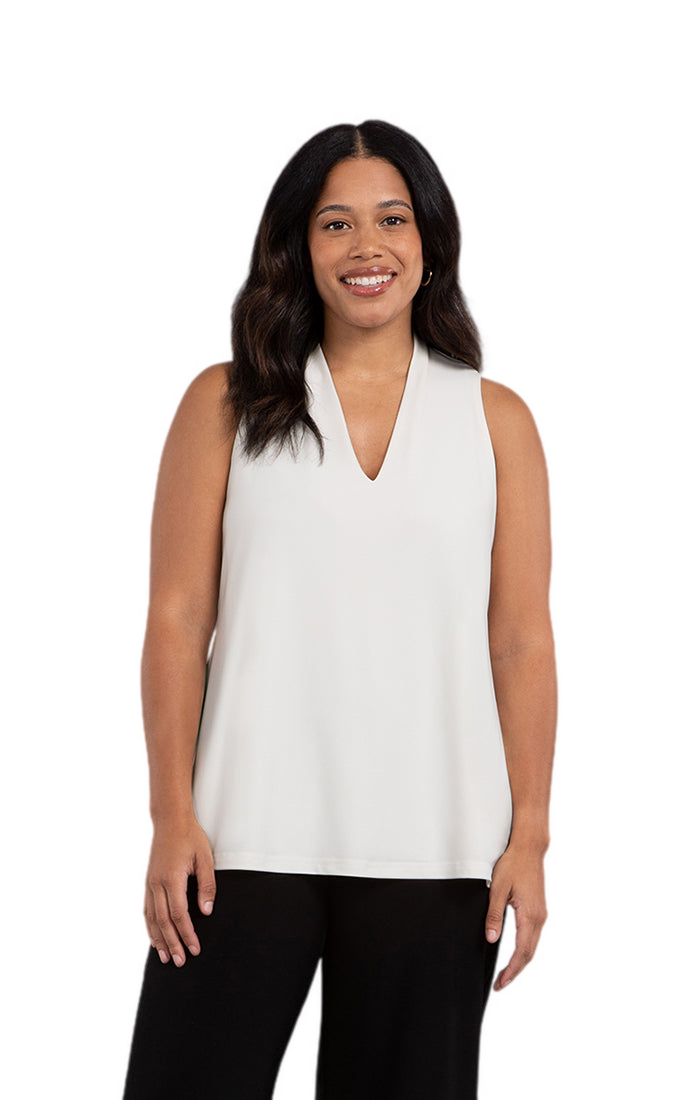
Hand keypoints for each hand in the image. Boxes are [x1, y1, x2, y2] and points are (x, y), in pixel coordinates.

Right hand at [141, 815, 216, 967]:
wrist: (169, 820)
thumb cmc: (189, 836)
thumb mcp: (205, 858)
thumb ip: (207, 886)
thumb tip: (206, 912)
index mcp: (172, 878)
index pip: (179, 914)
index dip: (187, 934)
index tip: (195, 948)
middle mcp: (156, 883)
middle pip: (163, 921)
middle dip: (173, 943)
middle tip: (180, 961)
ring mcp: (148, 883)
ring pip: (151, 918)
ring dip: (158, 939)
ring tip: (165, 957)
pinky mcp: (146, 881)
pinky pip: (144, 909)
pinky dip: (147, 926)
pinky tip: (152, 938)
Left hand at [484, 843, 549, 994]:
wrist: (530, 848)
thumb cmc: (513, 865)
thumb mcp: (498, 888)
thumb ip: (494, 915)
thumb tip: (492, 939)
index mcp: (530, 916)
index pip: (521, 953)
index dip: (511, 972)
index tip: (500, 985)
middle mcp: (540, 919)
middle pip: (530, 956)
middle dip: (516, 974)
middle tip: (501, 988)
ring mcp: (543, 915)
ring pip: (535, 949)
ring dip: (522, 965)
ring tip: (508, 977)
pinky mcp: (541, 911)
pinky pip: (536, 938)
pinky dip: (526, 952)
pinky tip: (516, 955)